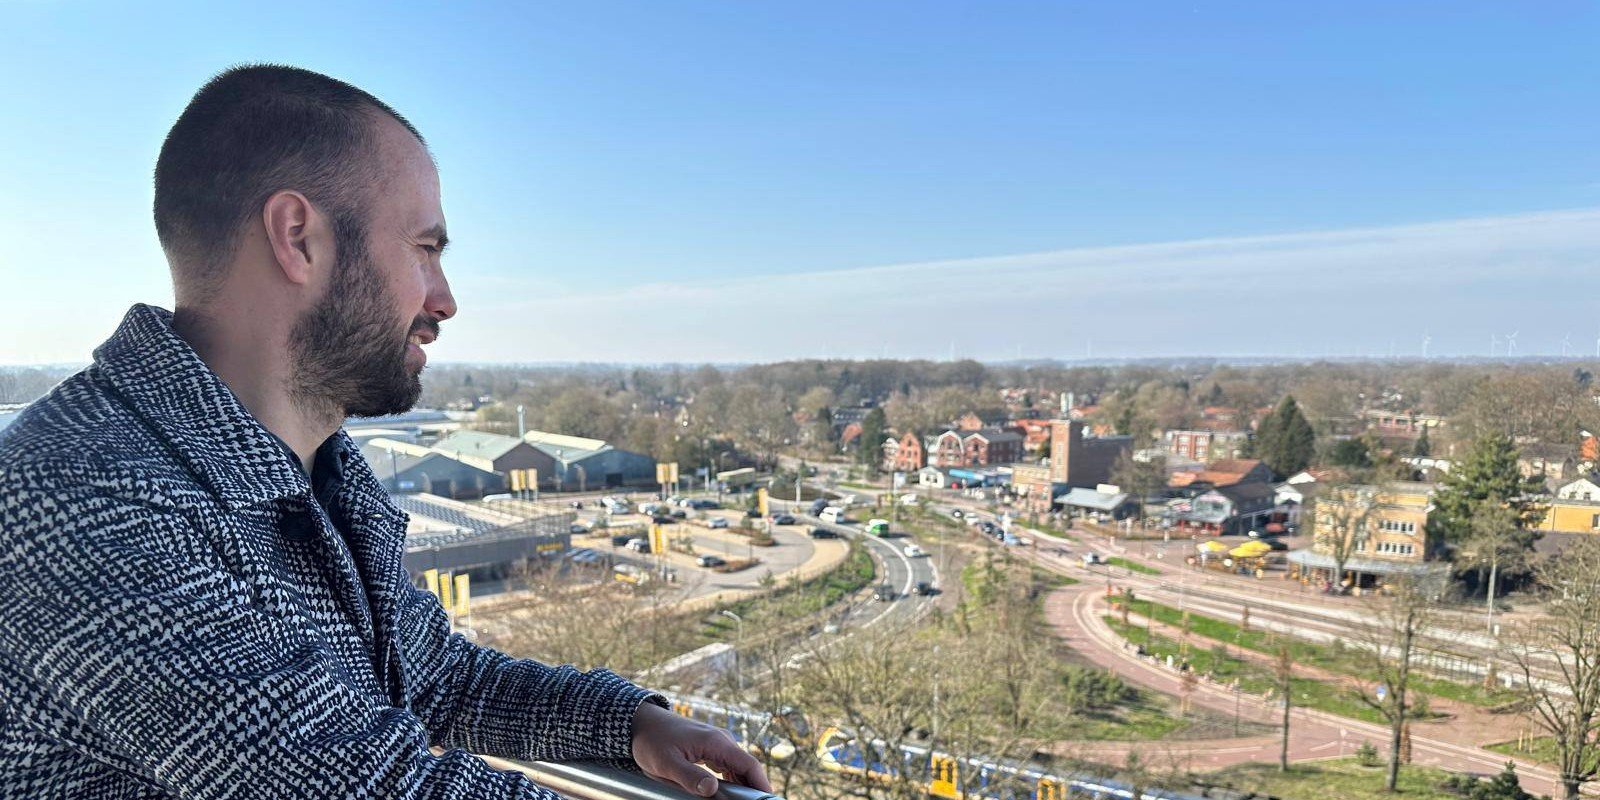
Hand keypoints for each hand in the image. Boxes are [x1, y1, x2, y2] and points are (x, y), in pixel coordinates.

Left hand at [631, 702, 772, 796]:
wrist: (641, 722)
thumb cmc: (652, 741)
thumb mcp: (666, 763)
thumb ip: (690, 776)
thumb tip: (712, 790)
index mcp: (715, 742)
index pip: (749, 764)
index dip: (762, 784)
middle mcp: (721, 741)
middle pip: (747, 767)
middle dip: (753, 788)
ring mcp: (716, 743)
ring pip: (738, 767)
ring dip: (743, 785)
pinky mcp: (710, 748)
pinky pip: (728, 766)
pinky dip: (733, 780)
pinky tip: (730, 793)